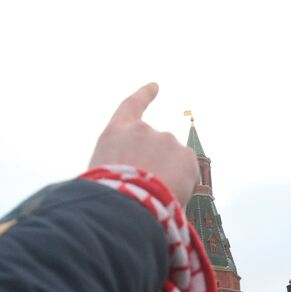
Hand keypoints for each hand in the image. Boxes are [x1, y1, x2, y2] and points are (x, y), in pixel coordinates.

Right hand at [88, 83, 198, 204]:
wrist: (122, 206)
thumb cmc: (107, 197)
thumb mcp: (102, 174)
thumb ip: (123, 165)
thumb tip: (141, 176)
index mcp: (115, 133)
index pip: (131, 106)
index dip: (144, 95)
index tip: (156, 86)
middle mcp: (141, 130)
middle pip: (156, 149)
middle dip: (156, 169)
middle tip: (146, 194)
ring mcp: (165, 140)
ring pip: (172, 164)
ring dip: (168, 180)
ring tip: (153, 199)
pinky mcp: (185, 155)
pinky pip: (187, 174)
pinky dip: (182, 186)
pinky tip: (169, 197)